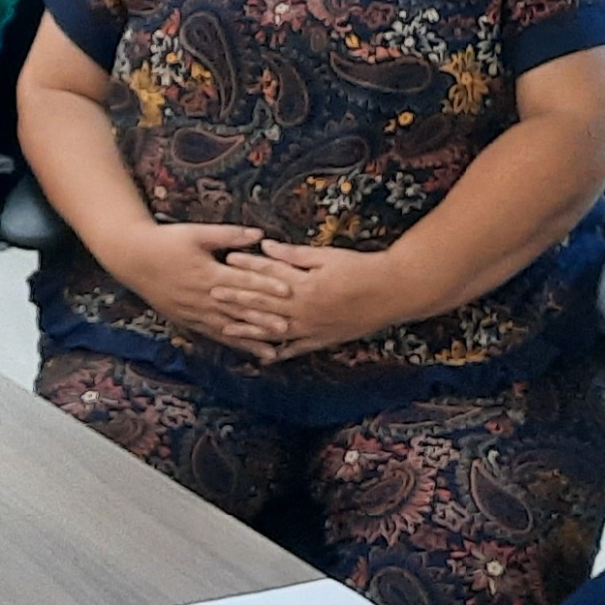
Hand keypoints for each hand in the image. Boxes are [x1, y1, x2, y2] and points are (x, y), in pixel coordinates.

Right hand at [108, 220, 276, 348]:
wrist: (133, 258)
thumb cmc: (166, 242)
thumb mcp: (196, 233)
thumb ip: (228, 235)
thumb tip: (259, 234)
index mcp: (208, 273)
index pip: (242, 281)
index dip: (266, 286)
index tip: (288, 291)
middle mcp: (203, 297)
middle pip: (238, 310)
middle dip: (263, 320)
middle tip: (288, 329)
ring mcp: (194, 311)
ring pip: (227, 328)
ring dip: (251, 340)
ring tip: (273, 352)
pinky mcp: (187, 320)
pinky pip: (213, 335)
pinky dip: (232, 344)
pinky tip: (247, 352)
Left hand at [209, 241, 409, 362]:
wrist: (393, 292)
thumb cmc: (361, 269)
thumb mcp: (327, 256)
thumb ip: (294, 255)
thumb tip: (266, 247)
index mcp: (304, 285)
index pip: (268, 274)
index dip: (246, 266)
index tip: (226, 260)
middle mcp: (304, 309)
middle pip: (263, 303)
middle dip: (236, 298)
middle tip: (212, 294)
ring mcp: (313, 328)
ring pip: (273, 330)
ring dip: (248, 328)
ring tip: (225, 327)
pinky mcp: (324, 339)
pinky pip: (297, 349)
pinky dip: (280, 352)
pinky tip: (264, 356)